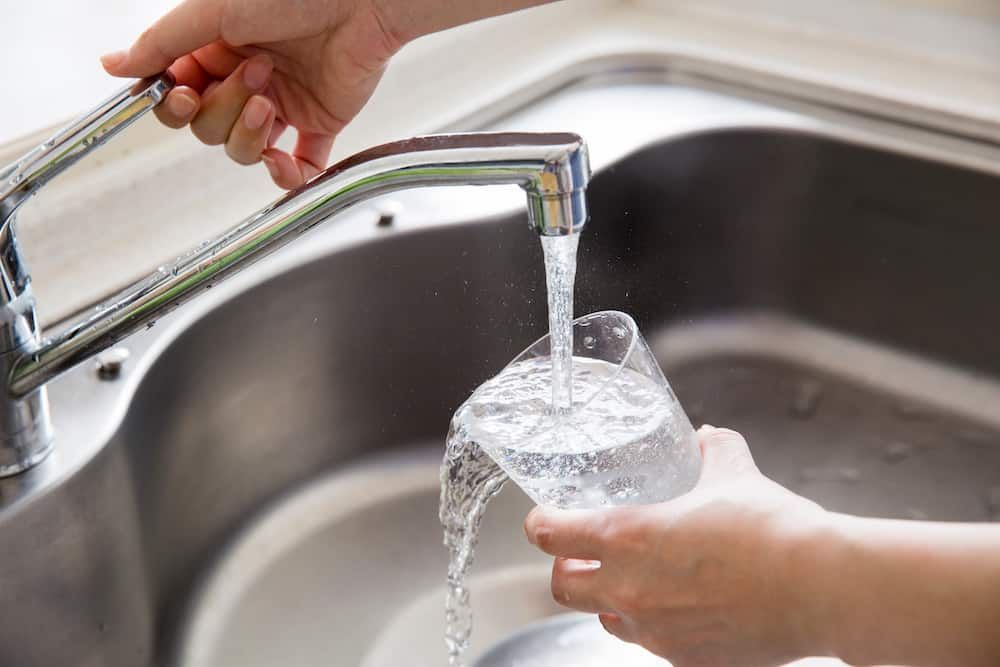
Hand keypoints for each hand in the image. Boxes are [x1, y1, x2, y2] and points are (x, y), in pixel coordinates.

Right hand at [101, 0, 400, 188]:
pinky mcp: (318, 123)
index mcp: (216, 49)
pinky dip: (286, 175)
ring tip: (269, 100)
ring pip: (242, 149)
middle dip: (222, 109)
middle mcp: (245, 78)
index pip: (178, 95)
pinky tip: (280, 163)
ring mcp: (282, 104)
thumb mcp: (215, 11)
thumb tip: (113, 65)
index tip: (183, 94)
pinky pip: (297, 166)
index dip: (176, 105)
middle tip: (251, 74)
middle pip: (207, 127)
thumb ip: (163, 43)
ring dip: (248, 134)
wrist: (362, 1)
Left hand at [523, 426, 831, 666]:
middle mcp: (629, 590)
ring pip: (605, 618)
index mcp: (626, 537)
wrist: (820, 588)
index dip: (540, 523)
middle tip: (583, 550)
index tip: (546, 517)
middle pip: (562, 586)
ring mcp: (655, 632)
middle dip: (566, 567)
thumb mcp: (733, 473)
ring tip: (636, 577)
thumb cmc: (773, 529)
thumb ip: (712, 451)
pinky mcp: (685, 659)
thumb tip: (705, 437)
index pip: (550, 535)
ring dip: (609, 597)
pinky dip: (655, 624)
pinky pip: (652, 642)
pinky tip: (682, 605)